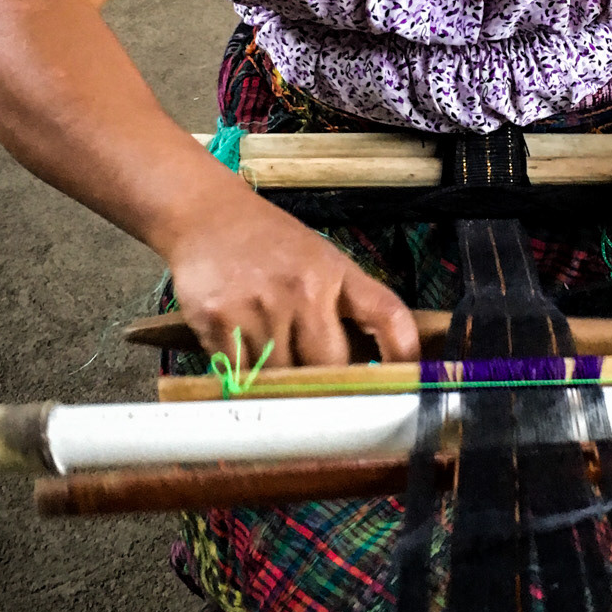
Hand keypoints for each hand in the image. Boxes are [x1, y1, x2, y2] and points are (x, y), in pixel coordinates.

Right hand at [166, 183, 419, 366]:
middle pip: (330, 366)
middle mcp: (303, 289)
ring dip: (279, 385)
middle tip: (319, 396)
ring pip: (282, 378)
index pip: (387, 315)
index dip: (404, 354)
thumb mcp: (320, 260)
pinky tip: (240, 355)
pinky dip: (243, 377)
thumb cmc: (269, 244)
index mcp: (337, 273)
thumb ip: (345, 307)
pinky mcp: (219, 321)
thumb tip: (372, 368)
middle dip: (326, 385)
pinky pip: (240, 374)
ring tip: (270, 366)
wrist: (205, 214)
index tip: (406, 385)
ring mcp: (259, 306)